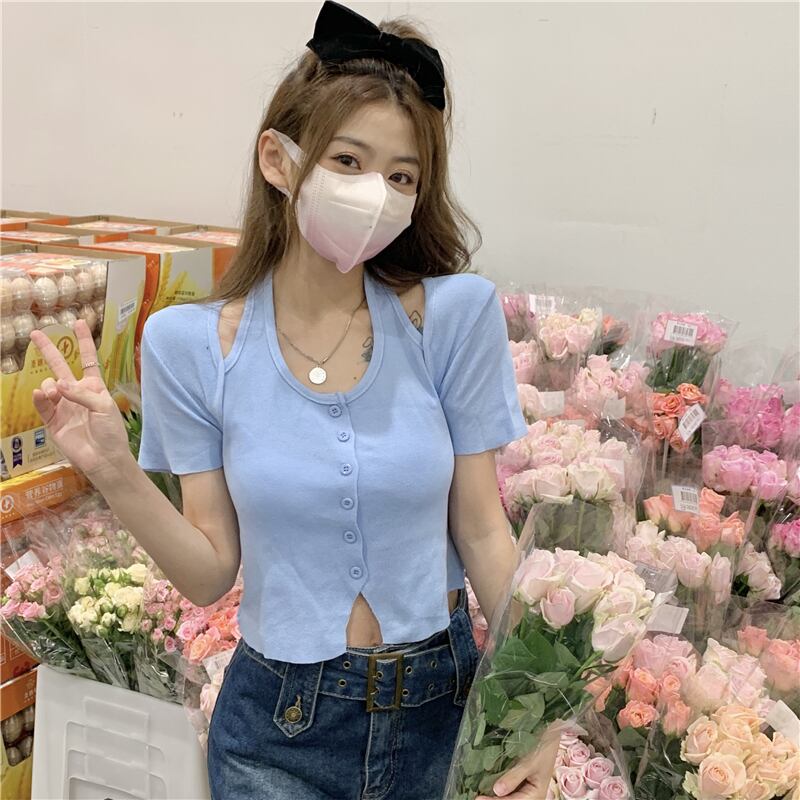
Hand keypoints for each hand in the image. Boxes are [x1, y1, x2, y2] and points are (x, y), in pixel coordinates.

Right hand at [29, 320, 130, 478]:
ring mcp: (63, 406)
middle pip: (60, 366)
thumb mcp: (104, 407)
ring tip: (55, 394)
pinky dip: (40, 398)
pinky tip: (42, 394)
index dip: (84, 341)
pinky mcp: (52, 421)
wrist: (104, 458)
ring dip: (49, 385)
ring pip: (48, 386)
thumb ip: (82, 393)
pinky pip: (42, 405)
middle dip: (49, 350)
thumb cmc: (111, 431)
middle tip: (36, 333)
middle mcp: (76, 393)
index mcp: (94, 386)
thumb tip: (57, 385)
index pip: (88, 359)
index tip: (79, 322)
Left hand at [476, 724, 561, 799]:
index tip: (479, 798)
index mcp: (536, 795)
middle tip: (476, 796)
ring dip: (494, 794)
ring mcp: (524, 786)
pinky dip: (497, 785)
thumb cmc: (542, 747)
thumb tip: (497, 791)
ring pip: (507, 795)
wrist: (550, 730)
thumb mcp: (530, 762)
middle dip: (493, 799)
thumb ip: (514, 777)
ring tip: (478, 791)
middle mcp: (529, 794)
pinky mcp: (519, 777)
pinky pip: (507, 785)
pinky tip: (485, 782)